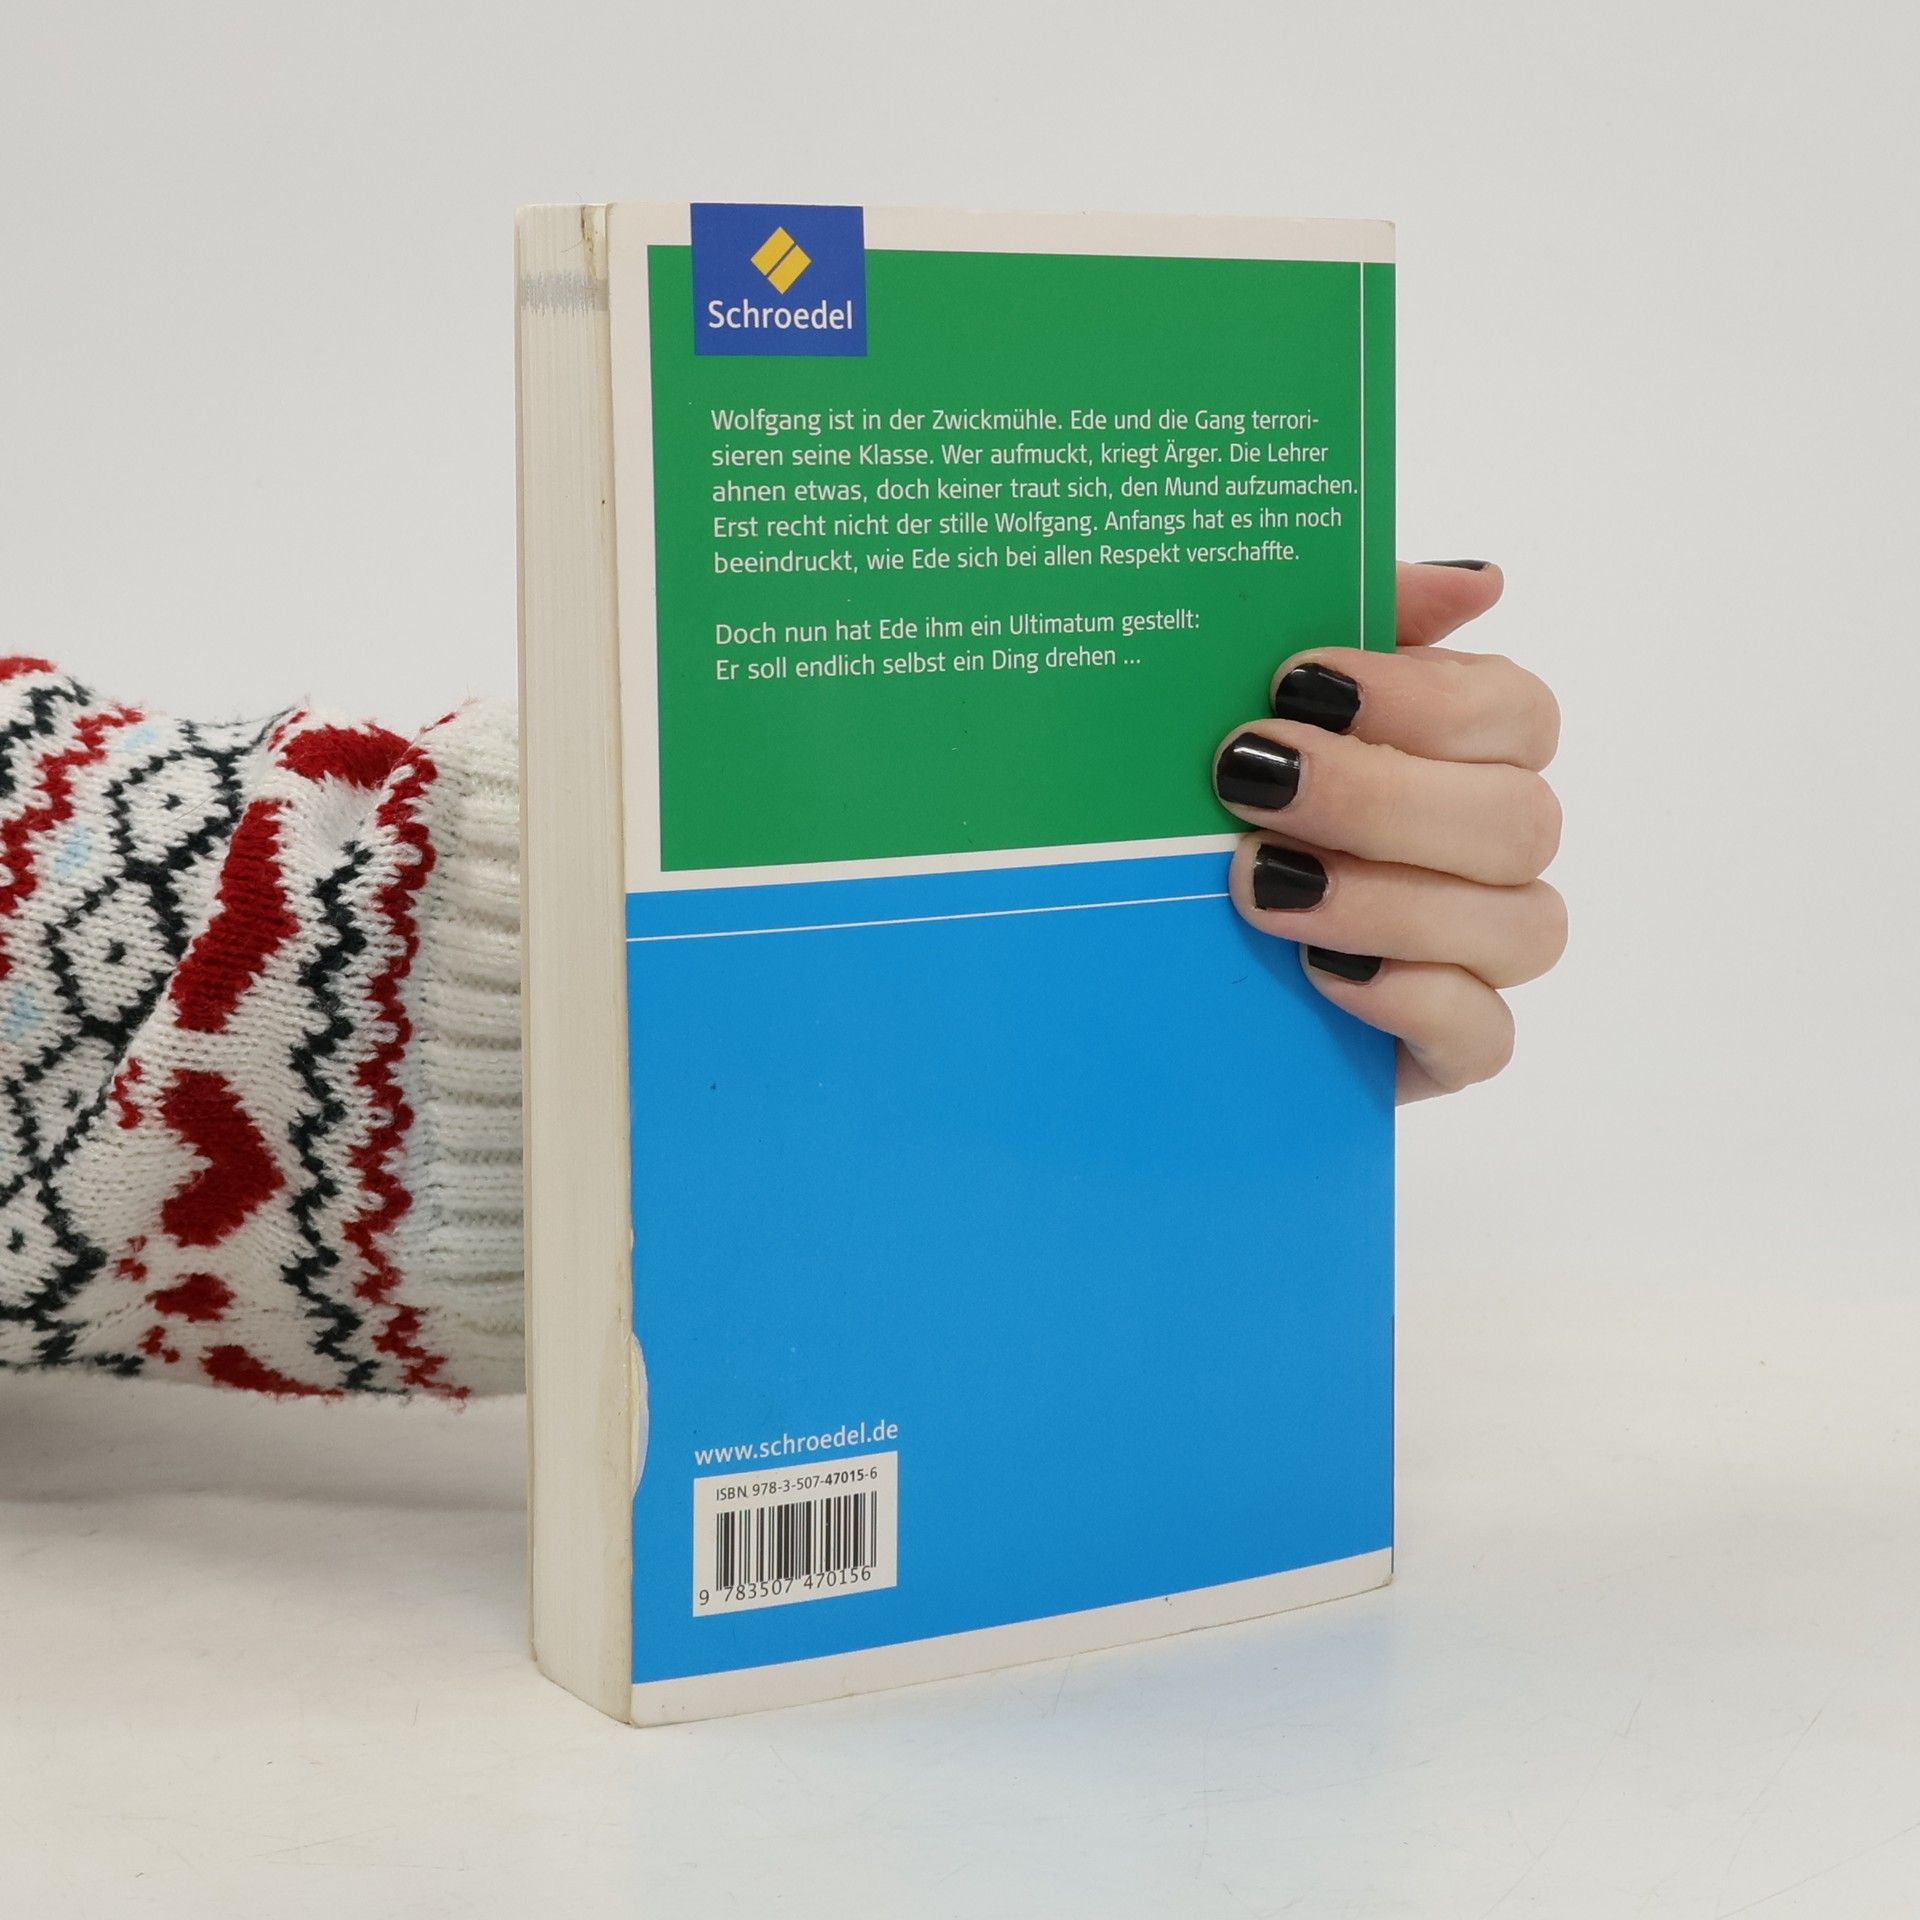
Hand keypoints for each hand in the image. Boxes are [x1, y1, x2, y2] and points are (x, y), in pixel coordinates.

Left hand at [1212, 561, 1563, 1103]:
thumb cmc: (1219, 809)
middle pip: (1521, 819)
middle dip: (1380, 798)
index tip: (1298, 688)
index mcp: (1466, 754)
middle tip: (1249, 784)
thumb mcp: (1257, 702)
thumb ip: (1361, 620)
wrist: (1153, 960)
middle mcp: (1490, 852)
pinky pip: (1485, 1036)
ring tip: (1260, 885)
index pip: (1516, 713)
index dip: (1422, 699)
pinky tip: (1322, 972)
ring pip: (1522, 927)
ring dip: (1387, 901)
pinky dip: (1411, 1000)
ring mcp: (1479, 957)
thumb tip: (1479, 581)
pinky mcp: (1447, 1049)